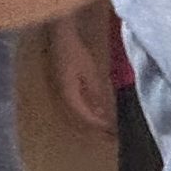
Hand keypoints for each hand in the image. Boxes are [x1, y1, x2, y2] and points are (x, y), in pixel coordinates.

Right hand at [46, 5, 117, 134]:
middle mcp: (61, 96)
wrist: (59, 35)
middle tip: (110, 135)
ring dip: (90, 121)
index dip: (97, 125)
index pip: (83, 116)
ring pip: (76, 113)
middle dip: (94, 128)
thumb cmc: (75, 50)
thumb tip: (102, 113)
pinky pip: (75, 105)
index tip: (111, 131)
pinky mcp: (62, 86)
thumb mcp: (89, 71)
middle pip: (78, 119)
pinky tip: (97, 110)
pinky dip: (87, 110)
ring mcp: (60, 91)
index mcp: (67, 93)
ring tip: (106, 126)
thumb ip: (95, 92)